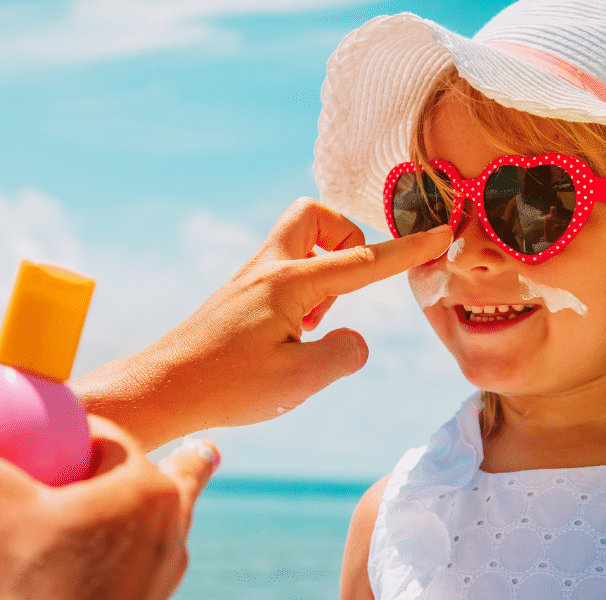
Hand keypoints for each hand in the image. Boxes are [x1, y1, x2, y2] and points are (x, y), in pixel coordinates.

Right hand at [0, 393, 218, 599]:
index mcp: (145, 490)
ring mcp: (160, 580)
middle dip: (144, 466)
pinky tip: (101, 569)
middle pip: (151, 479)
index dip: (68, 433)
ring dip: (143, 515)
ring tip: (150, 504)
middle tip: (128, 461)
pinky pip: (140, 573)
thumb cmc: (22, 592)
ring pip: (154, 530)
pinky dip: (127, 561)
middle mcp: (168, 533)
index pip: (105, 437)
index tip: (36, 444)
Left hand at [74, 197, 451, 448]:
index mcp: (290, 282)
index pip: (363, 261)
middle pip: (315, 215)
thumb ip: (344, 355)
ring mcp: (250, 278)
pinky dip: (302, 290)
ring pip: (298, 241)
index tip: (441, 233)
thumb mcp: (299, 380)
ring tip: (313, 325)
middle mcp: (268, 269)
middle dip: (345, 238)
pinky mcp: (239, 295)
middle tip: (347, 286)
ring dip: (323, 270)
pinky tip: (290, 335)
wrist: (163, 388)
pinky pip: (283, 269)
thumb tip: (356, 339)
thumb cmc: (227, 385)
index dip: (408, 250)